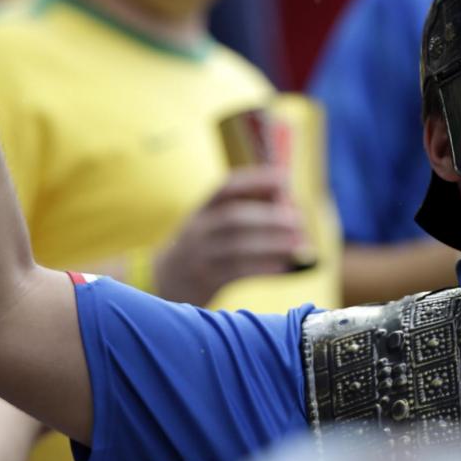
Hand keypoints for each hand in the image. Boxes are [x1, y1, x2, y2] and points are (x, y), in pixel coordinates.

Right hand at [153, 165, 309, 304]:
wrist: (162, 283)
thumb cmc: (202, 248)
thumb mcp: (212, 223)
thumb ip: (244, 208)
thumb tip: (286, 199)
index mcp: (202, 210)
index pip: (226, 187)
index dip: (256, 180)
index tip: (284, 178)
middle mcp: (198, 229)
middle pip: (232, 217)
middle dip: (268, 216)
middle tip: (298, 220)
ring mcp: (199, 256)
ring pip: (236, 247)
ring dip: (271, 244)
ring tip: (298, 244)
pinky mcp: (205, 280)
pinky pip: (237, 272)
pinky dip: (263, 268)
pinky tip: (284, 267)